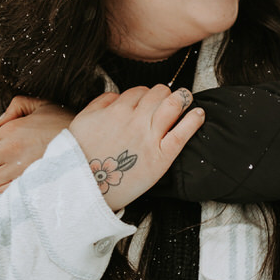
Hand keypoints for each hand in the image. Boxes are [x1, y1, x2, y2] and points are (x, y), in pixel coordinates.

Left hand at [0, 97, 72, 193]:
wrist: (92, 147)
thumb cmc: (68, 126)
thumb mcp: (43, 105)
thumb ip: (17, 106)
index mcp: (10, 131)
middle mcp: (10, 151)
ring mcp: (19, 171)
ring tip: (9, 179)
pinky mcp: (29, 187)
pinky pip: (4, 196)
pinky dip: (8, 194)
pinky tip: (20, 187)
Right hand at [68, 85, 202, 212]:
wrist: (84, 187)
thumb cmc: (81, 157)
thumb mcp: (82, 121)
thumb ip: (100, 103)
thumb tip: (118, 96)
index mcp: (116, 110)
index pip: (139, 91)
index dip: (145, 95)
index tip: (147, 103)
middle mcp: (135, 120)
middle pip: (159, 93)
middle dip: (164, 94)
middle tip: (168, 99)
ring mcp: (150, 138)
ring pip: (173, 105)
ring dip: (183, 98)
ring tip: (186, 99)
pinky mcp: (161, 157)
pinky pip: (182, 132)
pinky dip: (194, 120)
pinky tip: (199, 114)